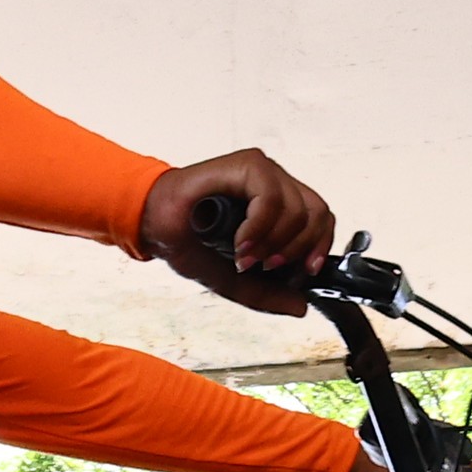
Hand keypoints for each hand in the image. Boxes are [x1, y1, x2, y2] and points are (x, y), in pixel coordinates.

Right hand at [144, 150, 333, 310]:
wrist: (150, 223)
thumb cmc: (187, 240)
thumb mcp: (231, 278)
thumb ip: (265, 292)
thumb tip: (301, 306)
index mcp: (277, 205)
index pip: (320, 219)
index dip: (319, 247)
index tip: (304, 272)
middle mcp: (274, 184)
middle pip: (318, 213)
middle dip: (297, 249)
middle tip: (268, 266)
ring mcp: (261, 172)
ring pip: (298, 208)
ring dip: (275, 242)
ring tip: (246, 256)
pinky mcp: (246, 165)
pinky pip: (271, 197)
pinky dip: (259, 227)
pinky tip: (240, 242)